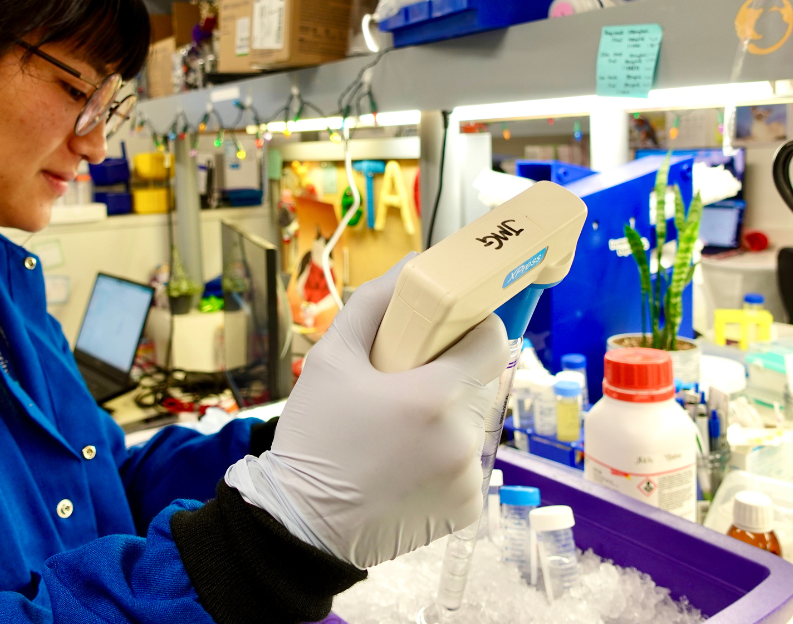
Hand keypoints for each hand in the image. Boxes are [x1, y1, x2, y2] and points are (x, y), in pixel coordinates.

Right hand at [225, 254, 507, 567]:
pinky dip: (442, 461)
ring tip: (395, 433)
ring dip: (444, 421)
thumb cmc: (314, 438)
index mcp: (434, 396)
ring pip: (470, 425)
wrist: (301, 524)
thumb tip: (410, 267)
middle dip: (448, 377)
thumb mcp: (330, 358)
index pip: (491, 340)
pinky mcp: (467, 508)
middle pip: (477, 383)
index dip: (470, 328)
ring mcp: (468, 477)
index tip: (443, 335)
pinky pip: (466, 467)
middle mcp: (461, 438)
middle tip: (402, 387)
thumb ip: (374, 304)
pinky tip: (403, 466)